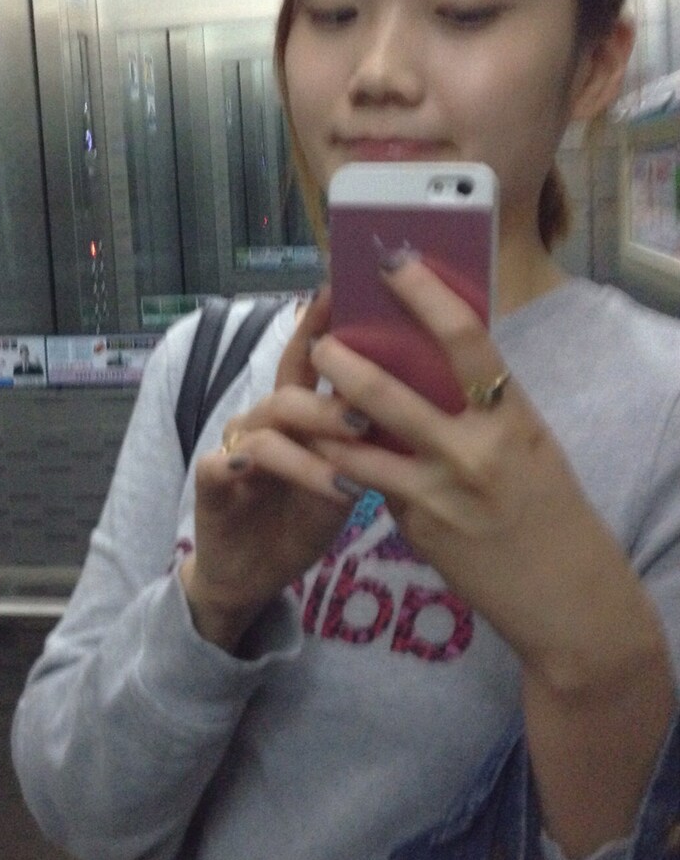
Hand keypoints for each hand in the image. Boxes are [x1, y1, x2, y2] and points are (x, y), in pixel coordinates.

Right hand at [181, 290, 364, 651]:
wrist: (249, 573)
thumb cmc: (301, 519)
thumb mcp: (343, 478)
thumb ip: (365, 440)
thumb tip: (429, 399)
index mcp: (298, 413)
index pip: (312, 358)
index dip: (324, 322)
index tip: (347, 290)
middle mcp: (263, 418)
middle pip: (294, 389)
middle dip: (332, 399)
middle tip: (370, 417)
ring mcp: (234, 447)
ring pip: (268, 424)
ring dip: (310, 445)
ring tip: (347, 470)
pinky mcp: (210, 481)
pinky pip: (226, 463)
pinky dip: (248, 463)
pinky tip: (261, 470)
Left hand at [308, 257, 660, 688]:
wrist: (566, 598)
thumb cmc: (548, 508)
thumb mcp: (528, 444)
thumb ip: (482, 405)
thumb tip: (429, 359)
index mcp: (510, 416)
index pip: (464, 340)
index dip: (424, 294)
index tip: (392, 261)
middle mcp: (472, 450)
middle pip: (387, 392)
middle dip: (341, 361)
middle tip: (319, 341)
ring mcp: (438, 492)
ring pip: (355, 444)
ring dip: (317, 418)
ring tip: (292, 399)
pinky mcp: (414, 527)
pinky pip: (368, 483)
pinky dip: (342, 462)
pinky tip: (320, 452)